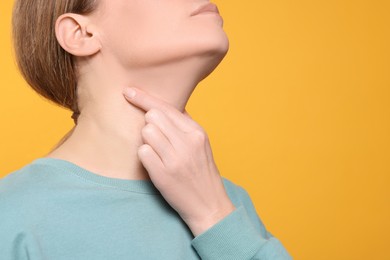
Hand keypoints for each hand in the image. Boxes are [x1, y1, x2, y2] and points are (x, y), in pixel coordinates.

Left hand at [123, 87, 235, 235]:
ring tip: (159, 153)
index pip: (166, 107)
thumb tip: (162, 106)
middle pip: (152, 117)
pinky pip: (142, 152)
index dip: (144, 97)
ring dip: (147, 141)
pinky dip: (145, 156)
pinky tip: (155, 164)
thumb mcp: (202, 143)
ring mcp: (175, 159)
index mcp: (197, 132)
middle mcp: (187, 142)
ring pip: (146, 132)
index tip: (128, 91)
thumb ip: (184, 124)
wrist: (208, 203)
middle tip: (157, 139)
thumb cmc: (201, 171)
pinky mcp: (163, 174)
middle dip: (149, 124)